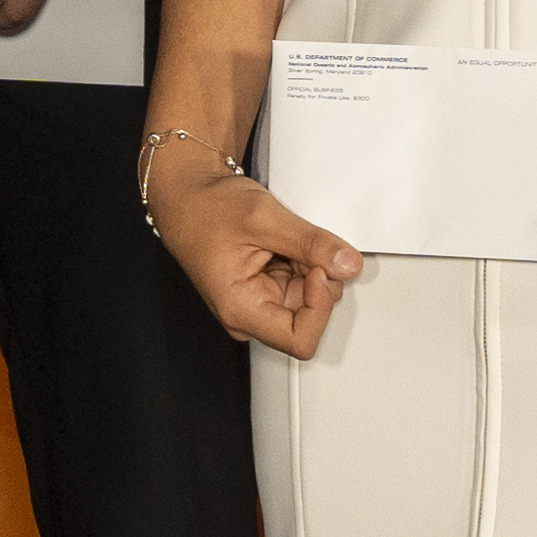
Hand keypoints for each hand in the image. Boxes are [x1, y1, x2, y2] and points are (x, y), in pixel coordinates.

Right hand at [148, 153, 367, 361]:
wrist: (189, 197)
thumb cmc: (207, 209)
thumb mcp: (264, 218)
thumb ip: (311, 243)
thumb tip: (348, 264)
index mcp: (239, 308)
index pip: (300, 339)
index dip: (320, 306)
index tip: (319, 269)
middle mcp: (249, 315)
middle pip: (309, 317)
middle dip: (317, 278)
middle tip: (299, 243)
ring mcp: (260, 304)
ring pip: (311, 299)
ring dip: (311, 267)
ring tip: (285, 240)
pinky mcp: (268, 290)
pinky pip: (303, 285)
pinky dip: (304, 262)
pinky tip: (284, 244)